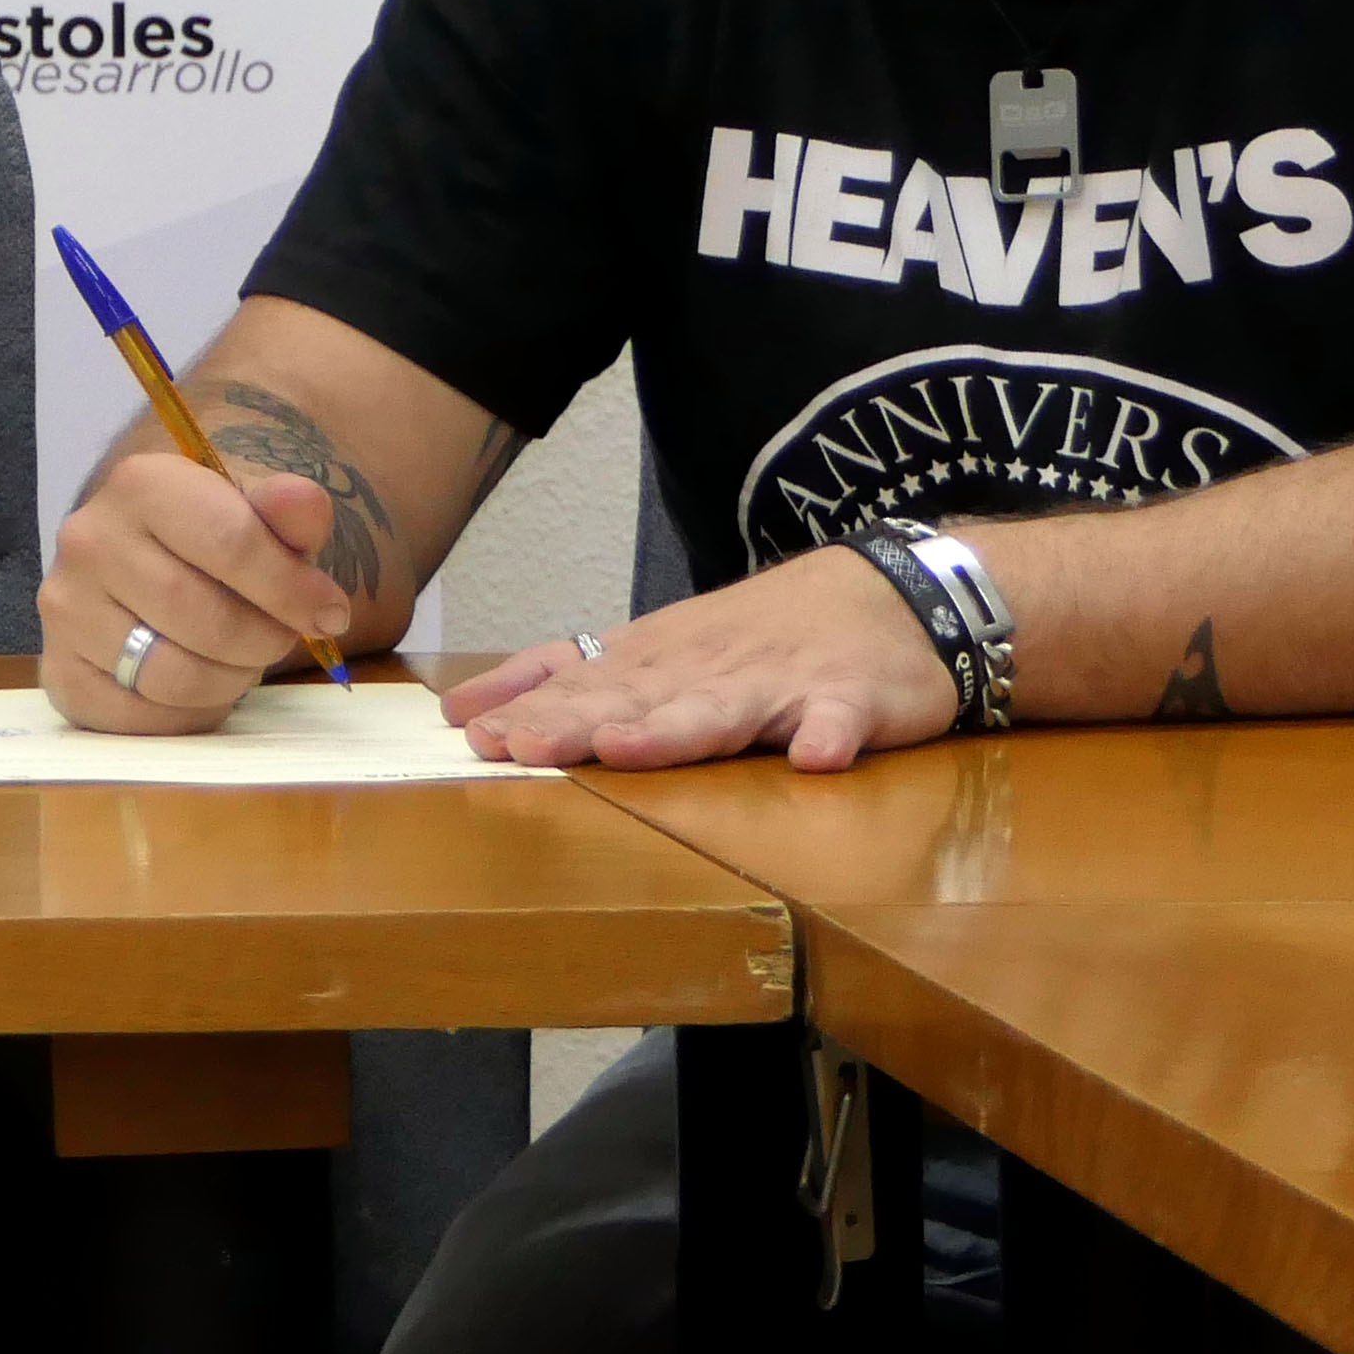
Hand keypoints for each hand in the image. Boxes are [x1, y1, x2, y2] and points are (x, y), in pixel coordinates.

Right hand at [40, 448, 350, 731]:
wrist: (156, 556)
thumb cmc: (219, 538)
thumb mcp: (261, 514)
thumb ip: (288, 510)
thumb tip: (302, 502)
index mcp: (141, 484)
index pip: (230, 542)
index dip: (292, 588)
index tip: (329, 612)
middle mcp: (88, 540)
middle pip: (202, 616)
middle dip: (262, 639)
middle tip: (280, 638)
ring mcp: (66, 608)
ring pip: (171, 674)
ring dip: (228, 680)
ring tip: (239, 659)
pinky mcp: (60, 670)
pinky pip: (139, 718)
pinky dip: (187, 713)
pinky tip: (199, 684)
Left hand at [435, 548, 959, 772]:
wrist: (884, 594)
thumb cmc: (758, 637)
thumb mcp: (660, 654)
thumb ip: (575, 683)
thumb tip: (470, 711)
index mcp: (657, 661)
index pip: (580, 681)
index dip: (525, 706)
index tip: (470, 734)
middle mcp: (704, 670)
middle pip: (632, 700)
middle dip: (574, 723)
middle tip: (522, 745)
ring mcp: (777, 684)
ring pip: (719, 710)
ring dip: (673, 730)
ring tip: (626, 748)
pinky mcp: (850, 700)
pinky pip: (840, 722)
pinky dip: (827, 737)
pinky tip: (813, 758)